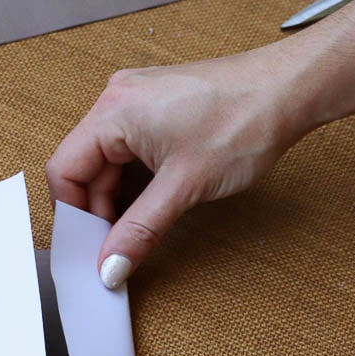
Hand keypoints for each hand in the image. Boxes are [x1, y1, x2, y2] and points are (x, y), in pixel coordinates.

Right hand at [46, 44, 316, 288]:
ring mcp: (137, 102)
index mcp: (113, 111)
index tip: (90, 249)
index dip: (74, 216)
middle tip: (115, 250)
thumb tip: (110, 265)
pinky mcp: (156, 109)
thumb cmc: (244, 121)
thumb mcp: (184, 187)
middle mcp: (117, 99)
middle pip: (84, 167)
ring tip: (137, 231)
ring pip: (107, 162)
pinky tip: (151, 206)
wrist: (289, 90)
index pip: (64, 170)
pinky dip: (134, 182)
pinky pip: (128, 152)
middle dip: (98, 212)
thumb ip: (140, 229)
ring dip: (118, 199)